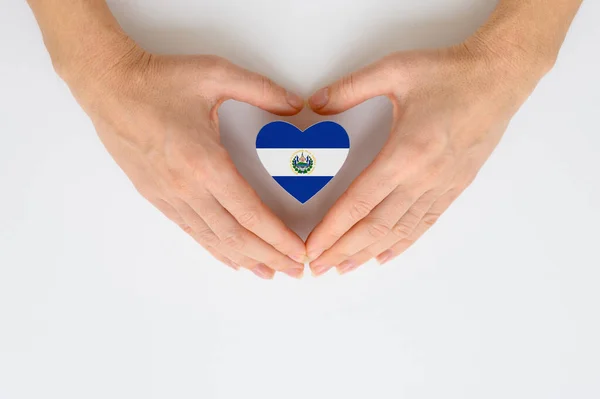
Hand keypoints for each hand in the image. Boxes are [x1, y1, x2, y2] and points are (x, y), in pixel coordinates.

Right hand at [63, 38, 306, 278]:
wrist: (108, 86)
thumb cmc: (159, 81)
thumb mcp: (216, 74)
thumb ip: (262, 90)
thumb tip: (295, 105)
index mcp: (205, 162)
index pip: (250, 213)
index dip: (277, 237)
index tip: (297, 252)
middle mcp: (187, 188)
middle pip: (235, 235)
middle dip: (268, 257)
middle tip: (293, 271)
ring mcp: (169, 196)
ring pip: (212, 239)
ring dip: (244, 260)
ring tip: (268, 274)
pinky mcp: (155, 196)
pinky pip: (191, 231)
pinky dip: (215, 249)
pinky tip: (230, 259)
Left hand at [306, 35, 551, 275]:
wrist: (500, 77)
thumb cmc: (449, 73)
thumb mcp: (393, 70)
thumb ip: (349, 89)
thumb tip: (316, 103)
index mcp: (404, 153)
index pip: (358, 202)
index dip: (332, 230)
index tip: (312, 248)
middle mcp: (423, 178)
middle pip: (375, 226)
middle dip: (343, 250)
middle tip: (319, 268)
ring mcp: (441, 186)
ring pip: (399, 231)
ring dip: (368, 253)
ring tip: (344, 268)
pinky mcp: (455, 187)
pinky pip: (425, 223)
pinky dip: (403, 243)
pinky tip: (386, 255)